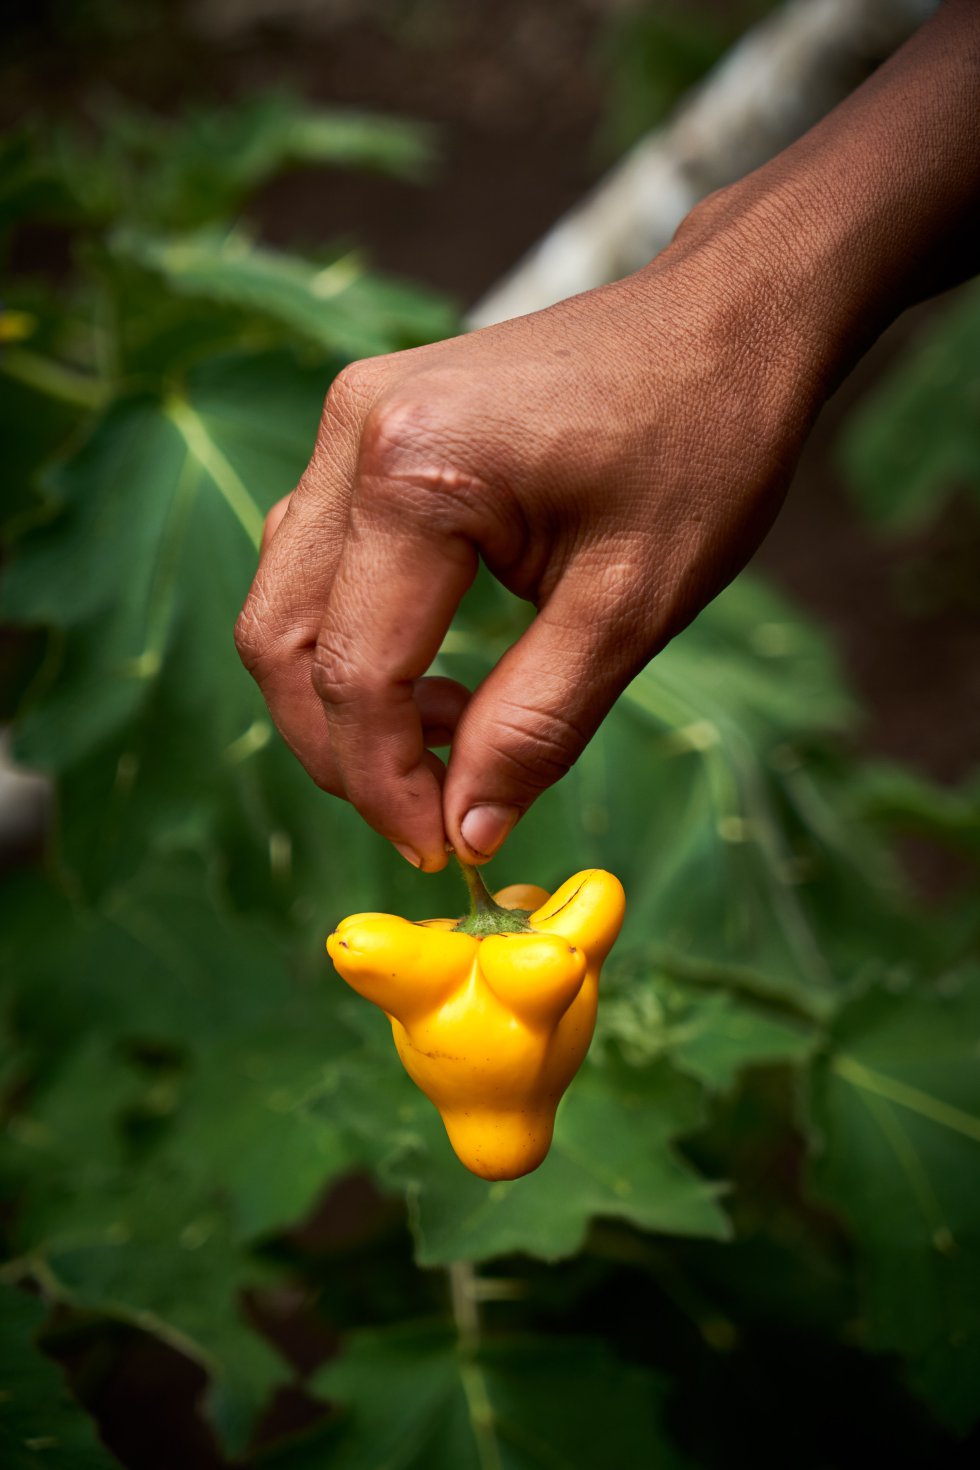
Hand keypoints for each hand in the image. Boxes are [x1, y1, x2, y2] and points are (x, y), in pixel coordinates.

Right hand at [235, 210, 827, 871]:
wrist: (728, 321)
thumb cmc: (703, 444)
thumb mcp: (633, 605)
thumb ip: (536, 725)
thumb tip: (465, 827)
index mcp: (417, 471)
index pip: (354, 673)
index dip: (387, 784)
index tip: (439, 850)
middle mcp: (355, 432)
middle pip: (280, 639)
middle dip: (341, 751)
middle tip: (426, 812)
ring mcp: (350, 417)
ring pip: (283, 600)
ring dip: (341, 696)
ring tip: (449, 733)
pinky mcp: (366, 422)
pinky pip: (316, 556)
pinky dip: (353, 636)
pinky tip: (433, 671)